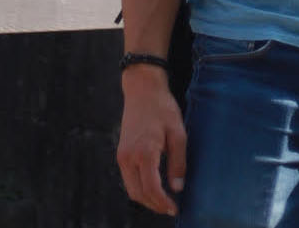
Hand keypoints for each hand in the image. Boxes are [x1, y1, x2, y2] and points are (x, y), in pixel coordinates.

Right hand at [117, 67, 186, 214]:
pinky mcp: (121, 153)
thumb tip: (177, 188)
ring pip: (131, 189)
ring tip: (163, 200)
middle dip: (154, 205)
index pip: (151, 188)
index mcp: (144, 152)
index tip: (174, 209)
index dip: (163, 203)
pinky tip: (153, 186)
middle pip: (138, 194)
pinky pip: (128, 179)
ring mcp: (122, 156)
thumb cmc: (163, 107)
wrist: (142, 89)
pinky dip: (140, 187)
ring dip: (146, 198)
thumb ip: (178, 161)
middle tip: (170, 207)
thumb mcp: (178, 131)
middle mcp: (128, 157)